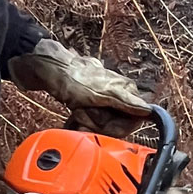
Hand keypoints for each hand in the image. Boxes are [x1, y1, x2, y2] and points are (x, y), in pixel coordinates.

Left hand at [8, 38, 153, 117]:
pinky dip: (81, 120)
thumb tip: (148, 110)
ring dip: (88, 121)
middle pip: (118, 123)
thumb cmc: (71, 77)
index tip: (104, 124)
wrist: (44, 67)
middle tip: (84, 113)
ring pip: (103, 123)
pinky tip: (74, 115)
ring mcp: (102, 97)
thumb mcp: (100, 92)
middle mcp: (117, 93)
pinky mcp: (89, 101)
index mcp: (124, 89)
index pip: (134, 119)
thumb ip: (125, 102)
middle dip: (99, 124)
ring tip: (77, 111)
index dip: (119, 126)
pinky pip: (90, 120)